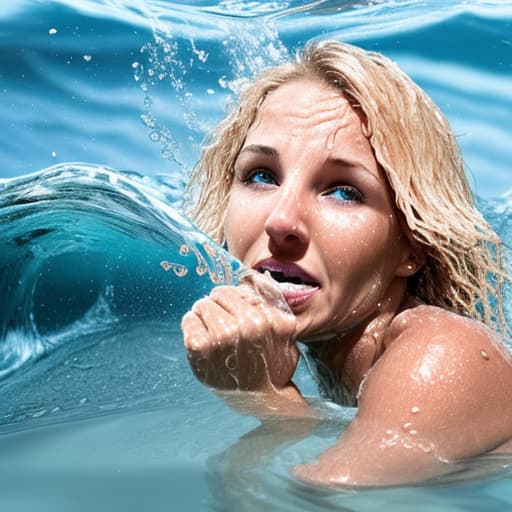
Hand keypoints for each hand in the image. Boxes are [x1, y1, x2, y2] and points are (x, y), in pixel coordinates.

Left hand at [181, 271, 298, 391]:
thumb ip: (270, 303)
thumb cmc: (273, 363)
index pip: (233, 291)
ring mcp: (221, 336)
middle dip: (217, 305)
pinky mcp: (200, 348)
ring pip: (201, 305)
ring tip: (212, 332)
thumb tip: (248, 277)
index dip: (231, 301)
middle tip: (220, 322)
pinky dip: (192, 326)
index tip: (232, 313)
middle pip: (216, 294)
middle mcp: (244, 325)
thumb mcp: (284, 330)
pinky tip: (202, 341)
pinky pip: (188, 320)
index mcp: (265, 318)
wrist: (263, 399)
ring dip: (204, 316)